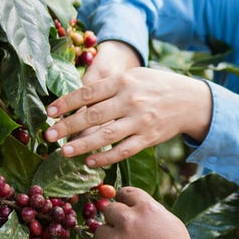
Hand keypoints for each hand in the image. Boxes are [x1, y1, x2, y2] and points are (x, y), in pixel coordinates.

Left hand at [44, 40, 212, 167]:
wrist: (190, 101)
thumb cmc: (156, 86)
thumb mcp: (133, 77)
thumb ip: (109, 87)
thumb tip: (77, 101)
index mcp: (123, 81)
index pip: (88, 92)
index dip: (66, 103)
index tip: (49, 113)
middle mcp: (130, 100)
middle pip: (92, 115)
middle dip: (67, 127)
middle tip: (48, 136)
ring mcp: (140, 121)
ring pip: (106, 136)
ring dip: (82, 145)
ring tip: (65, 152)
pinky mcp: (148, 138)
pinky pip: (123, 151)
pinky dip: (106, 157)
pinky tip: (91, 162)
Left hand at [89, 187, 197, 238]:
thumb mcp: (172, 225)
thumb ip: (152, 212)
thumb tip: (135, 206)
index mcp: (146, 209)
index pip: (126, 193)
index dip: (124, 201)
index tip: (124, 208)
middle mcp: (128, 221)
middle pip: (109, 210)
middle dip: (116, 221)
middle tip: (125, 236)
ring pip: (99, 232)